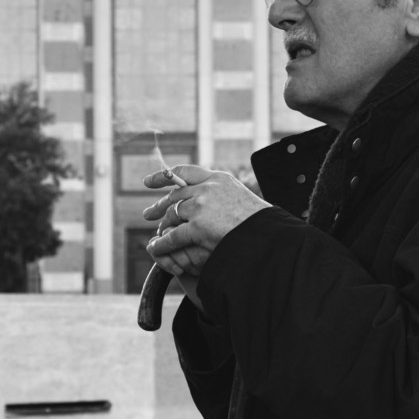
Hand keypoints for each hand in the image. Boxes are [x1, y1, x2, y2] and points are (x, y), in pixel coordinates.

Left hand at [142, 164, 270, 268]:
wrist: (269, 236)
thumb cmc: (259, 222)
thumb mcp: (241, 197)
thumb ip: (222, 194)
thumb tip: (209, 197)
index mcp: (219, 178)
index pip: (184, 172)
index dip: (163, 176)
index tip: (149, 182)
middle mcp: (207, 188)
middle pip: (175, 195)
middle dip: (160, 205)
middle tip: (149, 214)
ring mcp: (201, 206)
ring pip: (172, 214)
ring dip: (162, 225)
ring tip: (156, 234)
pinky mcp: (197, 226)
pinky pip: (172, 235)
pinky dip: (162, 243)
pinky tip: (156, 247)